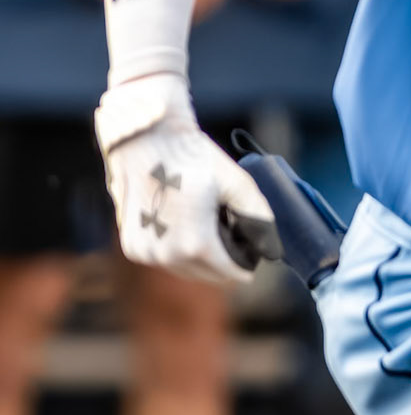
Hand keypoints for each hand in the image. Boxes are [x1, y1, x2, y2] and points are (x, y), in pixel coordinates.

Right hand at [94, 74, 279, 286]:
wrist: (145, 139)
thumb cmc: (192, 158)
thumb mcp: (237, 183)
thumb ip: (259, 219)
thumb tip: (273, 252)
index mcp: (194, 244)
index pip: (231, 274)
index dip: (246, 263)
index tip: (251, 247)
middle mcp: (165, 255)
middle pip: (209, 275)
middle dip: (224, 258)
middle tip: (228, 226)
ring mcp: (145, 253)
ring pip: (187, 270)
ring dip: (201, 256)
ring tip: (206, 221)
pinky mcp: (132, 246)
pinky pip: (165, 259)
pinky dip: (179, 249)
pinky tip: (184, 222)